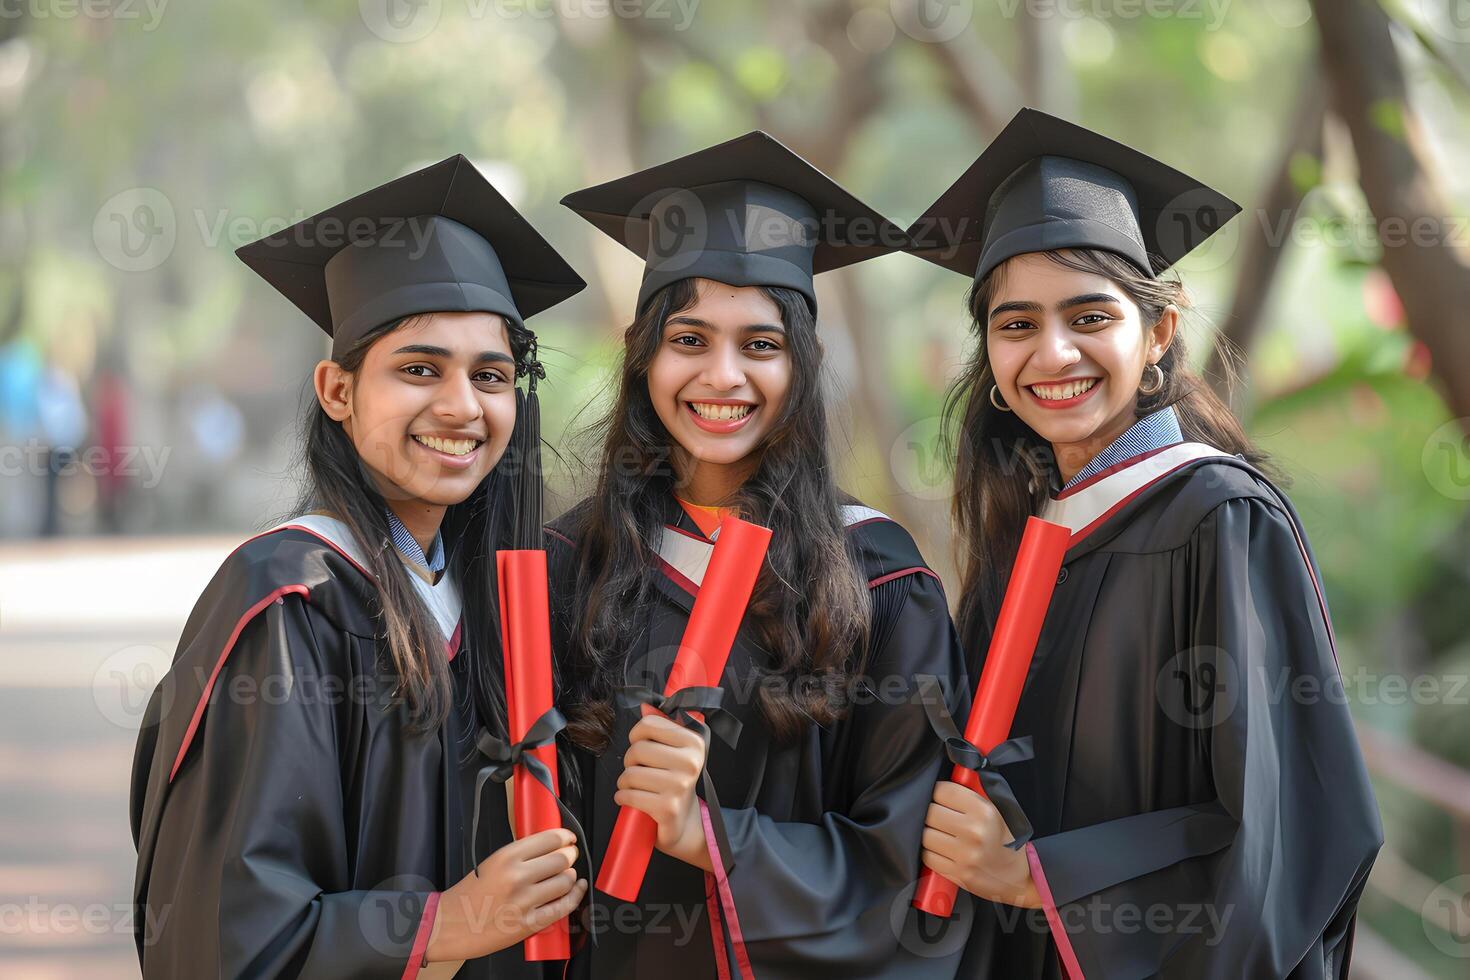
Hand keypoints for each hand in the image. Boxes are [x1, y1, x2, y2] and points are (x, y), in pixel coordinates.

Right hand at [426, 828, 585, 962]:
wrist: (448, 925)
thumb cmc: (468, 895)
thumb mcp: (492, 863)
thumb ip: (521, 855)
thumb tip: (551, 846)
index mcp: (506, 857)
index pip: (550, 839)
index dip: (566, 837)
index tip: (569, 839)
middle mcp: (517, 877)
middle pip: (562, 858)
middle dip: (571, 855)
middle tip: (570, 855)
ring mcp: (524, 901)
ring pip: (566, 881)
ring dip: (570, 877)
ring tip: (565, 876)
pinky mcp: (529, 923)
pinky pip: (563, 907)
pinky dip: (575, 896)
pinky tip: (577, 889)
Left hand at [615, 713, 712, 871]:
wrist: (685, 823)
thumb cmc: (675, 782)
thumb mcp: (674, 751)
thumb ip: (661, 726)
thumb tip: (646, 706)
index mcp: (694, 742)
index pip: (648, 724)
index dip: (637, 736)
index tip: (643, 747)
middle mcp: (690, 762)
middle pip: (637, 749)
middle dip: (630, 761)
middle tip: (640, 771)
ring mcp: (680, 786)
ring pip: (630, 774)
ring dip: (625, 783)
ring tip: (637, 787)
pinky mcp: (667, 808)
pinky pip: (628, 795)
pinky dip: (623, 798)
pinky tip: (631, 799)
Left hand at [921, 780, 1040, 908]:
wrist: (1018, 876)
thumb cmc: (1004, 839)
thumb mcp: (996, 810)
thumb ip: (973, 792)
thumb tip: (954, 773)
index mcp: (984, 811)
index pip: (943, 791)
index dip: (939, 793)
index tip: (941, 797)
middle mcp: (974, 832)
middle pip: (931, 812)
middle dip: (933, 813)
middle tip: (941, 817)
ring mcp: (965, 855)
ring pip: (926, 835)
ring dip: (930, 833)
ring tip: (942, 834)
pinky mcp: (958, 873)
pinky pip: (928, 856)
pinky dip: (932, 852)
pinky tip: (943, 850)